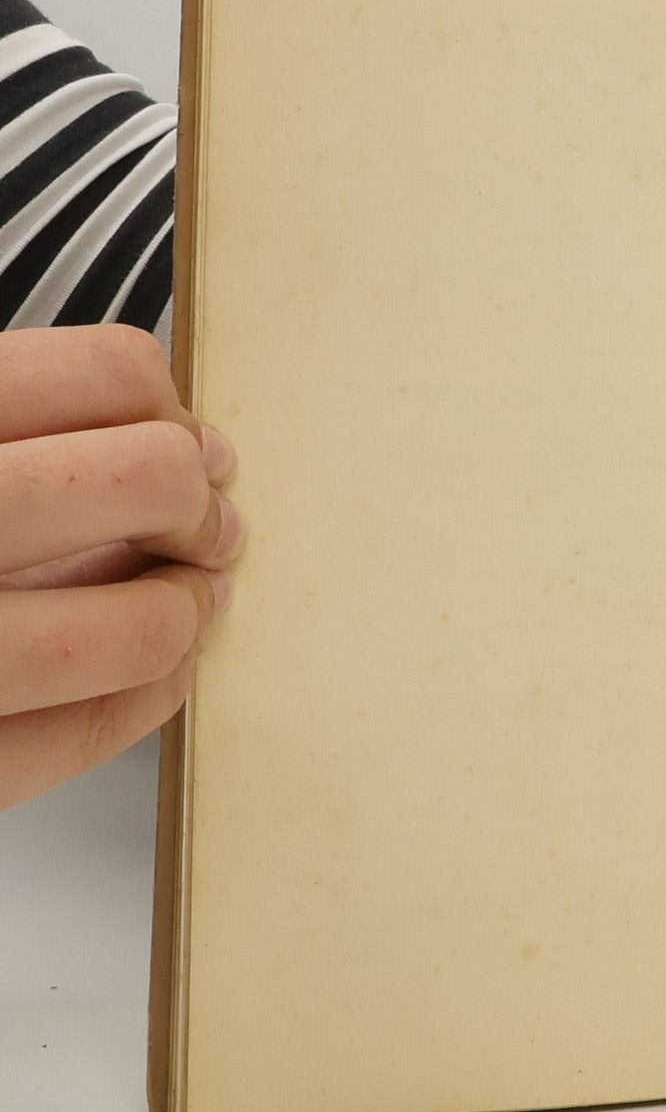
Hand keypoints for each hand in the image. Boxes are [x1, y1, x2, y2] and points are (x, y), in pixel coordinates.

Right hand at [0, 326, 241, 809]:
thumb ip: (9, 431)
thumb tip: (180, 450)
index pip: (104, 376)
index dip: (168, 407)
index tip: (181, 440)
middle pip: (143, 480)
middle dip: (195, 503)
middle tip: (201, 521)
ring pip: (131, 627)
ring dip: (182, 609)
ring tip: (185, 597)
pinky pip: (81, 736)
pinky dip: (148, 695)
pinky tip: (158, 670)